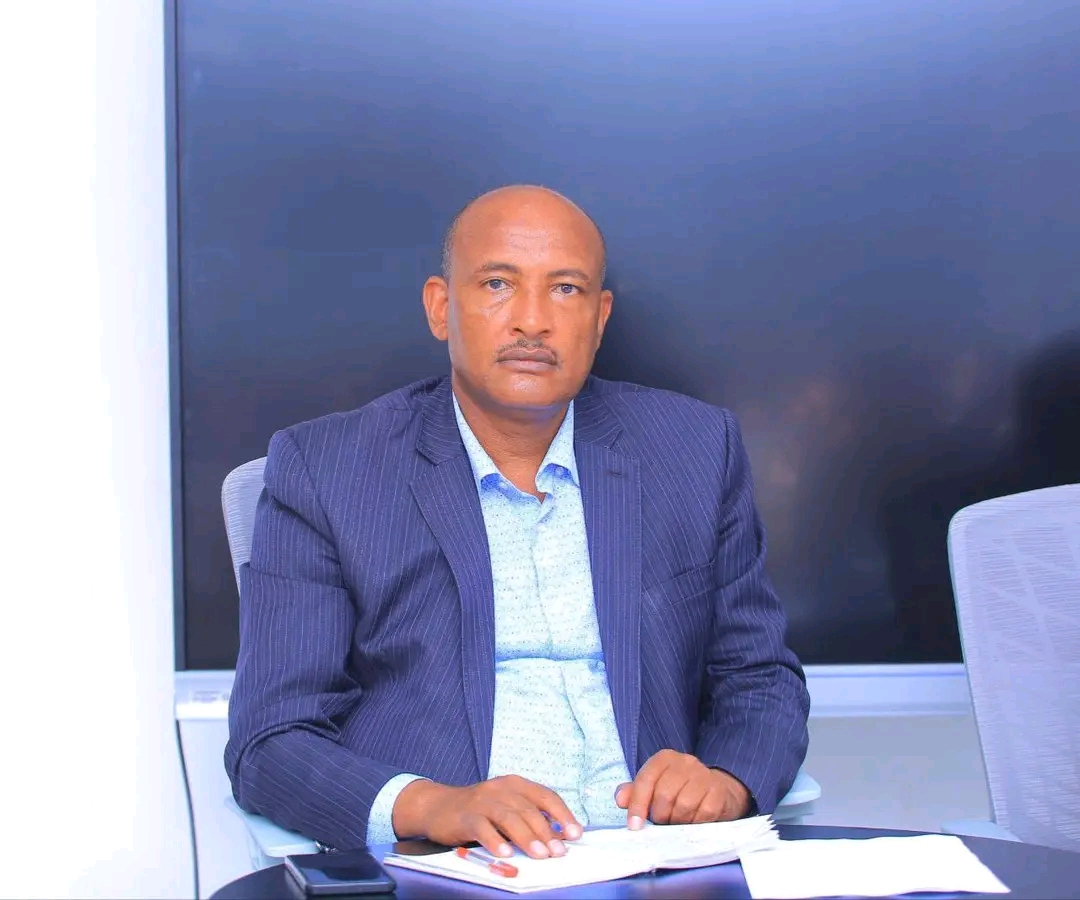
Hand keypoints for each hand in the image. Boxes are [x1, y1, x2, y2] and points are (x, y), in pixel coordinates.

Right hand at [392, 775, 582, 859]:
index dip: (562, 815)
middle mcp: (500, 788)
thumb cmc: (479, 810)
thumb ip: (528, 817)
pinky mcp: (466, 816)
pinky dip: (495, 841)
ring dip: (527, 837)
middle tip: (558, 852)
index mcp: (515, 784)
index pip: (545, 796)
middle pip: (528, 809)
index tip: (575, 833)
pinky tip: (505, 854)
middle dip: (546, 832)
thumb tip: (558, 836)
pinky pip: (482, 828)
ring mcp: (482, 801)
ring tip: (540, 855)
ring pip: (509, 817)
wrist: (437, 805)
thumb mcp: (506, 807)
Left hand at [615, 750, 750, 828]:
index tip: (634, 826)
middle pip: (664, 795)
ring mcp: (704, 775)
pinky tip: (693, 821)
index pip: (645, 780)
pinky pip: (703, 814)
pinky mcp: (718, 792)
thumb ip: (635, 792)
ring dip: (677, 821)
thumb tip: (620, 799)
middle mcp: (685, 762)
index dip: (637, 805)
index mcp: (664, 759)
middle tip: (662, 821)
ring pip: (684, 806)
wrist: (716, 789)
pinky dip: (694, 823)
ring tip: (676, 821)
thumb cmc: (678, 789)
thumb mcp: (654, 786)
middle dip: (660, 815)